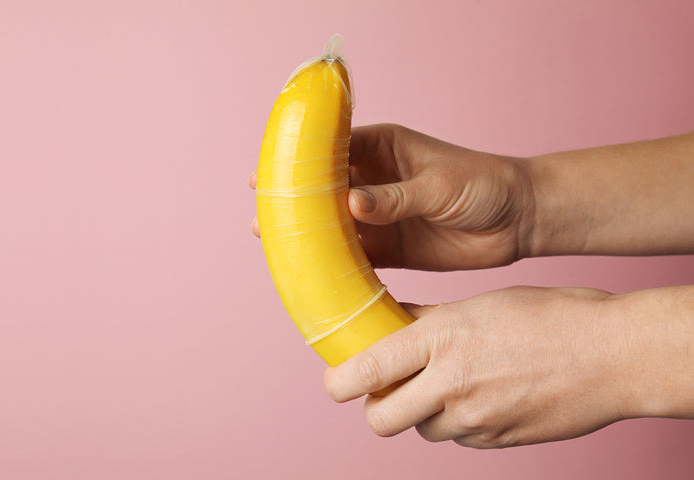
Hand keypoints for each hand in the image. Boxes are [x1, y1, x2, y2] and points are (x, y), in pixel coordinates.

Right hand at [251, 124, 535, 270]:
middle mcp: (374, 182)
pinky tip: (310, 274)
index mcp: (382, 150)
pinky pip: (353, 257)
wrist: (520, 221)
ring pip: (332, 226)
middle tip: (261, 217)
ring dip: (306, 236)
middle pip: (322, 192)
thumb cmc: (485, 185)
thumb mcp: (440, 185)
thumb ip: (396, 197)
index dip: (298, 163)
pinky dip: (333, 265)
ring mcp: (379, 216)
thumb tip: (351, 205)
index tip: (269, 175)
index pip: (331, 151)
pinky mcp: (389, 248)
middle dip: (292, 203)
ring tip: (273, 245)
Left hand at [323, 286, 635, 447]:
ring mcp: (476, 419)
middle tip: (387, 390)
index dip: (340, 382)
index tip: (335, 381)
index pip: (368, 370)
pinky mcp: (497, 441)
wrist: (613, 355)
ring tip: (450, 384)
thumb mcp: (478, 305)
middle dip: (377, 408)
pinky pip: (460, 438)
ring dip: (423, 413)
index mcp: (441, 339)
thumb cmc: (550, 317)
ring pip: (422, 430)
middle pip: (382, 419)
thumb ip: (426, 320)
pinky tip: (485, 394)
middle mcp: (451, 383)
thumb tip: (388, 323)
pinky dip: (459, 422)